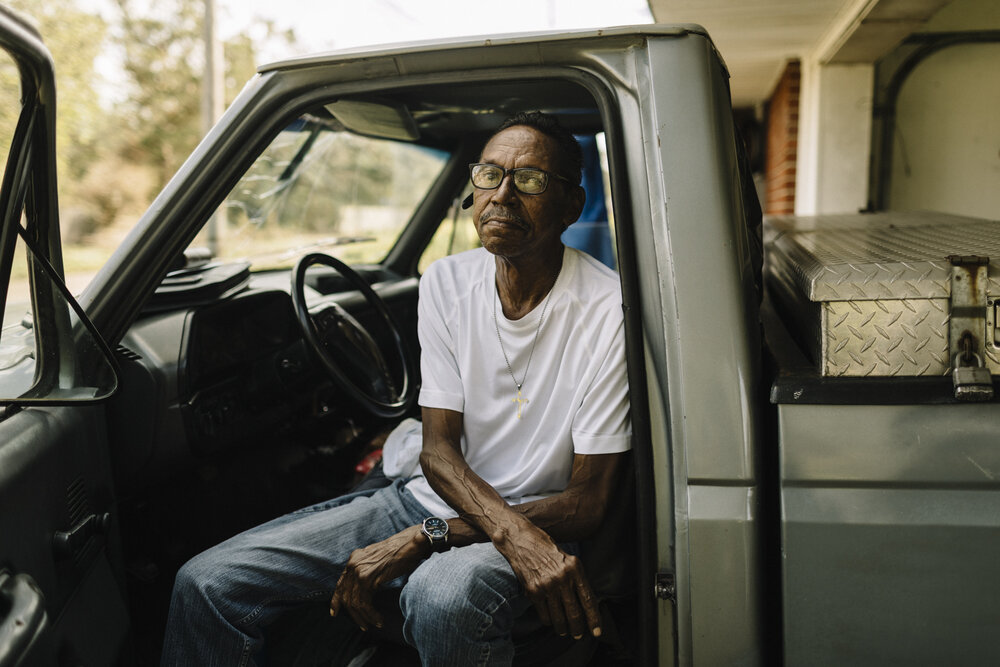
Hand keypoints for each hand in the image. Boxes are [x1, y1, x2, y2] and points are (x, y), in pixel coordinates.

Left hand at [329, 527, 425, 630]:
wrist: (411, 543)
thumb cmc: (401, 552)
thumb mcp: (378, 559)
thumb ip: (368, 570)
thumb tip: (364, 587)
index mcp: (354, 558)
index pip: (341, 583)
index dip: (336, 600)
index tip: (334, 613)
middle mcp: (353, 564)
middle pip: (345, 595)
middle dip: (353, 614)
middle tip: (362, 625)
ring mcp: (358, 571)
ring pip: (354, 602)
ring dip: (364, 617)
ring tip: (374, 624)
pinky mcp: (367, 579)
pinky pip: (364, 603)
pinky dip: (371, 615)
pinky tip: (379, 620)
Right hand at [496, 522, 600, 639]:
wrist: (520, 540)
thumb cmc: (545, 548)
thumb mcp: (567, 559)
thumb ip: (576, 579)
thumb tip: (585, 602)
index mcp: (575, 569)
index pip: (588, 600)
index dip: (594, 619)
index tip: (597, 631)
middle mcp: (562, 578)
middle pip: (574, 613)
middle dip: (578, 628)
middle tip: (578, 634)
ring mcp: (547, 585)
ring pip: (559, 618)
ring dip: (562, 628)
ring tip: (563, 631)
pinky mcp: (533, 591)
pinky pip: (544, 615)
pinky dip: (548, 621)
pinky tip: (550, 621)